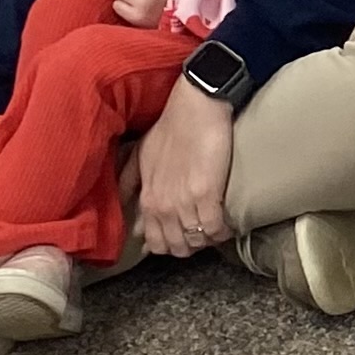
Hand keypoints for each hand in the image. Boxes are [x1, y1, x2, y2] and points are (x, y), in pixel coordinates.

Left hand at [135, 83, 236, 258]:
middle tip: (201, 236)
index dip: (168, 245)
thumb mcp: (139, 155)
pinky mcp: (208, 195)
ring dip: (206, 241)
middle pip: (175, 246)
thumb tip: (125, 206)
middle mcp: (163, 207)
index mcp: (147, 199)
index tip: (180, 238)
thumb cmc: (169, 127)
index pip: (153, 241)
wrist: (196, 107)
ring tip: (216, 231)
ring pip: (195, 241)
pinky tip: (229, 225)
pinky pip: (215, 229)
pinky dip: (222, 232)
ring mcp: (185, 203)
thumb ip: (129, 182)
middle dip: (189, 247)